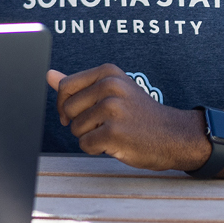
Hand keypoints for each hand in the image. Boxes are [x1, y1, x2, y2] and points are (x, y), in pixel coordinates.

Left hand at [48, 65, 210, 172]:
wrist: (175, 135)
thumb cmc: (140, 114)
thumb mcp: (113, 91)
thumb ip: (80, 84)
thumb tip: (48, 75)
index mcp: (108, 73)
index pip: (66, 87)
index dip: (65, 105)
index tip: (75, 114)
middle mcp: (109, 87)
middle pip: (68, 109)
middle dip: (79, 122)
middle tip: (102, 125)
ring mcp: (112, 110)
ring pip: (76, 128)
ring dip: (90, 136)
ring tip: (113, 132)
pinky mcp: (114, 133)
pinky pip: (85, 144)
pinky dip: (96, 149)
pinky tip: (115, 144)